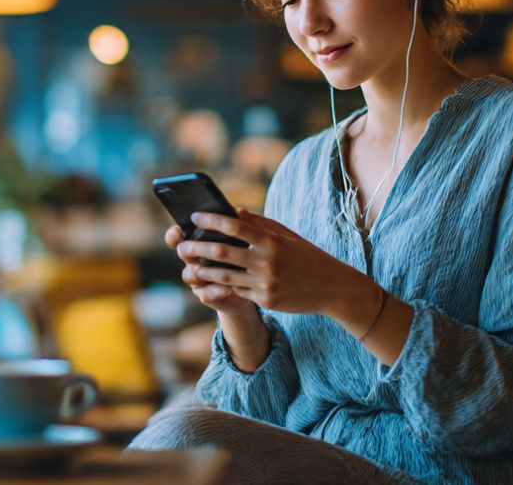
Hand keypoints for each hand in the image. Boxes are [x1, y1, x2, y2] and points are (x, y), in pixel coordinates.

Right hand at [165, 221, 255, 317]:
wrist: (251, 286)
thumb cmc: (243, 255)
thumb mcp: (241, 239)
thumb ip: (236, 227)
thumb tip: (239, 211)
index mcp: (198, 242)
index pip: (178, 236)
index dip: (174, 234)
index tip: (179, 230)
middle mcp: (194, 259)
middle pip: (183, 252)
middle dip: (188, 250)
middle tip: (193, 248)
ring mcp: (198, 279)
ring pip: (190, 274)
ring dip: (202, 271)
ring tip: (217, 269)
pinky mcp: (207, 295)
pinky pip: (206, 294)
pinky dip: (217, 290)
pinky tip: (229, 288)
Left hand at [175, 208, 375, 321]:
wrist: (331, 288)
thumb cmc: (307, 256)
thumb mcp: (287, 236)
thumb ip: (260, 224)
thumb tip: (235, 212)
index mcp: (271, 240)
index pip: (235, 226)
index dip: (211, 220)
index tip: (194, 216)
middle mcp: (267, 260)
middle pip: (222, 252)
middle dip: (197, 247)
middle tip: (181, 245)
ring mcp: (266, 282)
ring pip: (224, 276)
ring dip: (202, 270)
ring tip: (189, 266)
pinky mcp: (266, 300)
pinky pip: (237, 291)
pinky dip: (221, 286)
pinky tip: (208, 282)